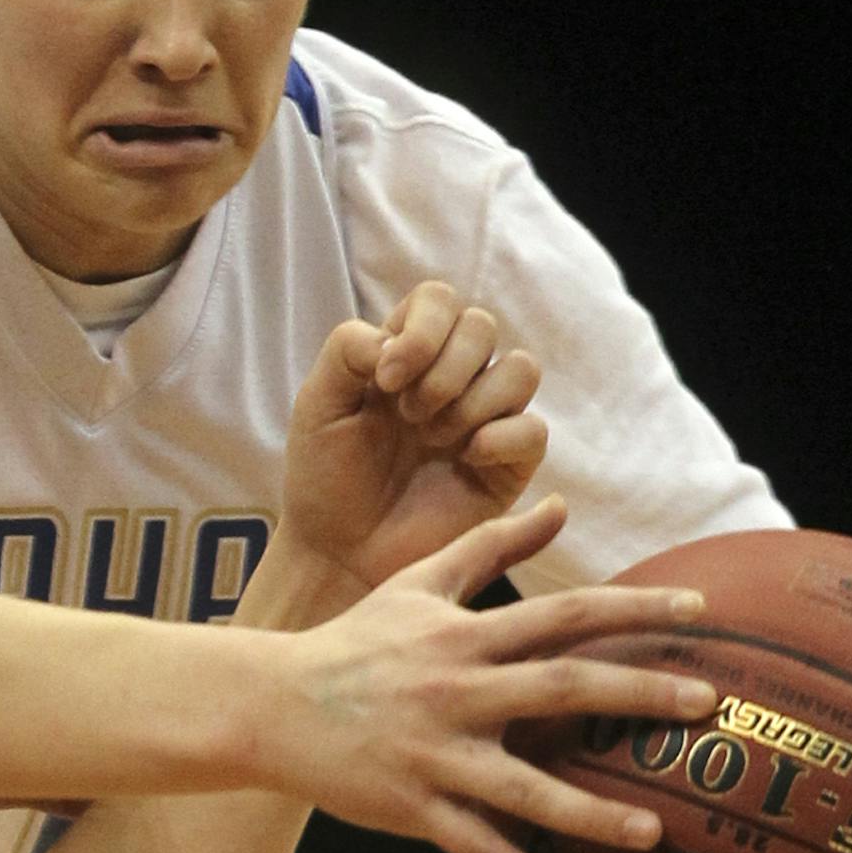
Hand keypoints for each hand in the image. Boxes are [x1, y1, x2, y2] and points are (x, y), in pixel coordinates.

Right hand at [272, 494, 717, 852]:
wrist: (268, 704)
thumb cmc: (352, 641)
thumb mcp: (417, 584)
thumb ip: (490, 545)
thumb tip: (559, 503)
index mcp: (462, 635)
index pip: (563, 613)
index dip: (633, 607)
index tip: (699, 609)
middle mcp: (455, 690)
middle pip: (560, 687)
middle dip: (638, 693)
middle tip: (708, 704)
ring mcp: (434, 753)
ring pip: (524, 787)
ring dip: (593, 812)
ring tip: (655, 832)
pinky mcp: (413, 806)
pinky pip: (478, 847)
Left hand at [277, 282, 546, 599]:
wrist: (338, 551)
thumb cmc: (325, 476)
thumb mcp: (318, 402)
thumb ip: (348, 349)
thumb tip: (397, 339)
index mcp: (408, 354)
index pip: (438, 301)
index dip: (422, 329)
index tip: (384, 379)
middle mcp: (452, 379)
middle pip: (482, 325)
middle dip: (444, 367)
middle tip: (407, 414)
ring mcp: (485, 420)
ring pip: (521, 368)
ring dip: (471, 399)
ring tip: (431, 439)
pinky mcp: (508, 466)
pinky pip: (534, 429)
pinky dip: (500, 437)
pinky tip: (464, 459)